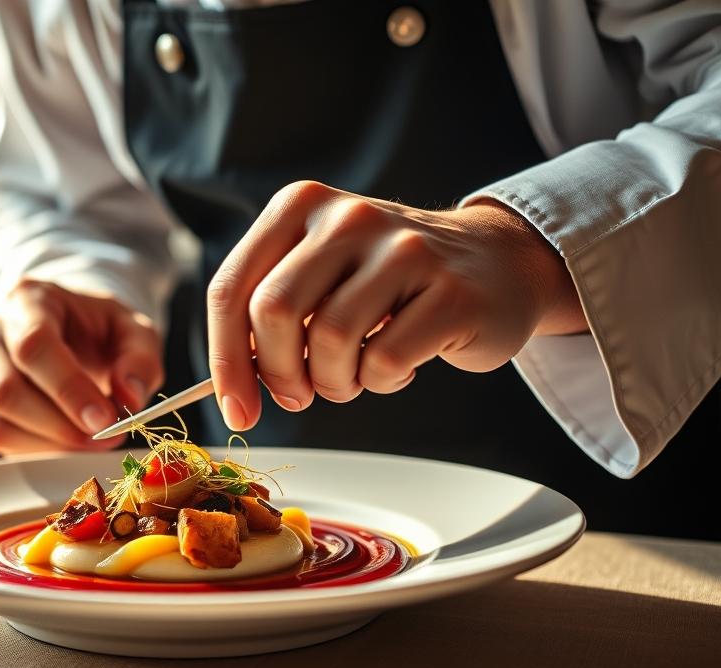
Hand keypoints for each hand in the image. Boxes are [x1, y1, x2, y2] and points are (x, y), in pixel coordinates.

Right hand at [0, 279, 163, 453]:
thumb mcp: (133, 330)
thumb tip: (129, 399)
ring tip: (88, 443)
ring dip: (49, 445)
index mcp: (27, 298)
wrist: (67, 330)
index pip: (34, 346)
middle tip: (106, 439)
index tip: (104, 420)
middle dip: (63, 427)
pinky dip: (31, 451)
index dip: (68, 389)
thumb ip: (140, 360)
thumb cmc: (96, 329)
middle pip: (9, 391)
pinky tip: (62, 444)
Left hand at [207, 181, 584, 430]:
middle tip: (300, 394)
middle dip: (278, 373)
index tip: (236, 408)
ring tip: (353, 376)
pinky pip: (385, 361)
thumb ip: (271, 312)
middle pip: (273, 312)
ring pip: (329, 341)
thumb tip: (233, 385)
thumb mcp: (321, 273)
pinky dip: (381, 382)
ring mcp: (403, 249)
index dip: (223, 360)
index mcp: (300, 206)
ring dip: (334, 382)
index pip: (232, 289)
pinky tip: (397, 367)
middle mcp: (347, 217)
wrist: (496, 262)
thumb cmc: (390, 281)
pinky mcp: (449, 292)